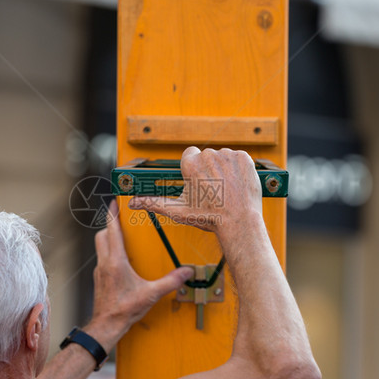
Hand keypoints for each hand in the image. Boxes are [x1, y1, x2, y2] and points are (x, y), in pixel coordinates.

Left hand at [88, 200, 192, 346]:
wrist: (106, 325)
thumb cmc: (124, 310)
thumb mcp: (151, 294)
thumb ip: (170, 281)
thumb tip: (186, 272)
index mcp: (116, 262)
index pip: (112, 231)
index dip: (113, 215)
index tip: (114, 204)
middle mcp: (105, 263)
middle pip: (102, 235)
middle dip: (110, 225)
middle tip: (119, 218)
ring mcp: (99, 271)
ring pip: (100, 246)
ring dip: (109, 238)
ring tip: (122, 236)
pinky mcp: (99, 279)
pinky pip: (102, 259)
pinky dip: (109, 253)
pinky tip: (121, 261)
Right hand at [128, 146, 261, 235]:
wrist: (239, 223)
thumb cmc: (209, 217)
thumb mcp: (178, 211)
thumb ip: (153, 203)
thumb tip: (132, 202)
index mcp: (191, 164)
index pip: (190, 155)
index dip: (193, 169)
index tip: (198, 182)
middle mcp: (209, 155)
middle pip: (206, 156)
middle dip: (208, 169)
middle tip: (214, 190)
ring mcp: (229, 156)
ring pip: (222, 157)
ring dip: (223, 169)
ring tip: (226, 189)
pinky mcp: (245, 158)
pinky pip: (238, 158)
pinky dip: (237, 168)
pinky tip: (236, 184)